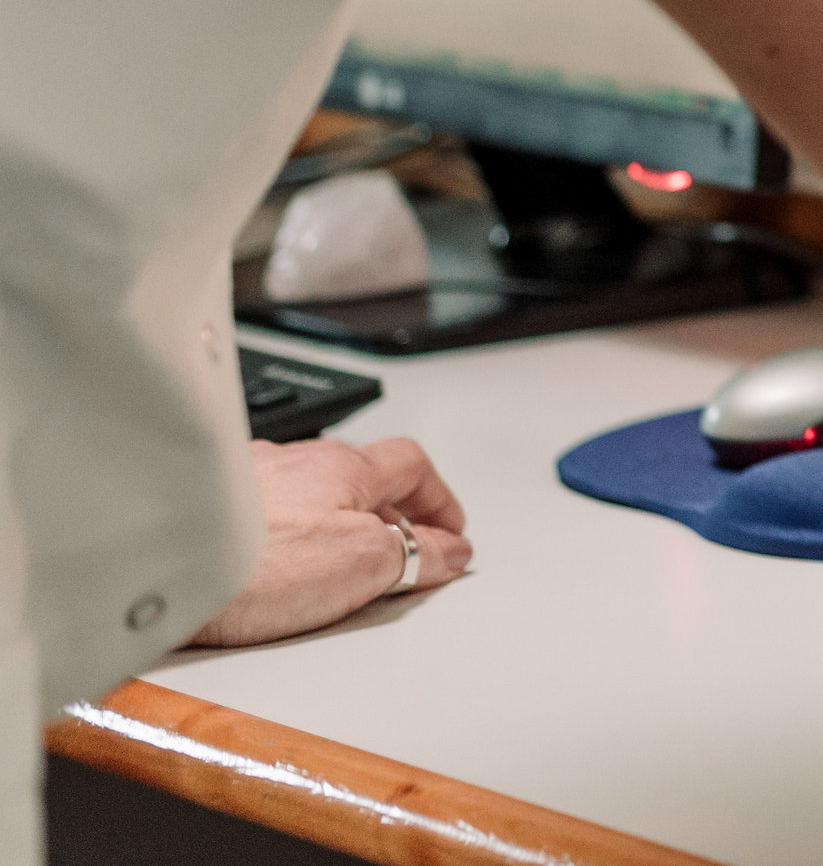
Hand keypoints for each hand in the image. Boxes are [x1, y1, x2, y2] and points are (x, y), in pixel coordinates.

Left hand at [188, 437, 472, 647]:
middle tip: (397, 559)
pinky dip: (277, 542)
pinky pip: (258, 520)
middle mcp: (292, 461)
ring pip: (305, 499)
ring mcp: (242, 482)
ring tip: (329, 574)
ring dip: (327, 528)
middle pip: (358, 481)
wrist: (157, 573)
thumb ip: (416, 553)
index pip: (412, 465)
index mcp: (342, 463)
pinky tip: (266, 576)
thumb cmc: (253, 562)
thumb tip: (450, 551)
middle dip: (384, 518)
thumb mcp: (363, 562)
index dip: (438, 499)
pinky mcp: (202, 512)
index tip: (449, 531)